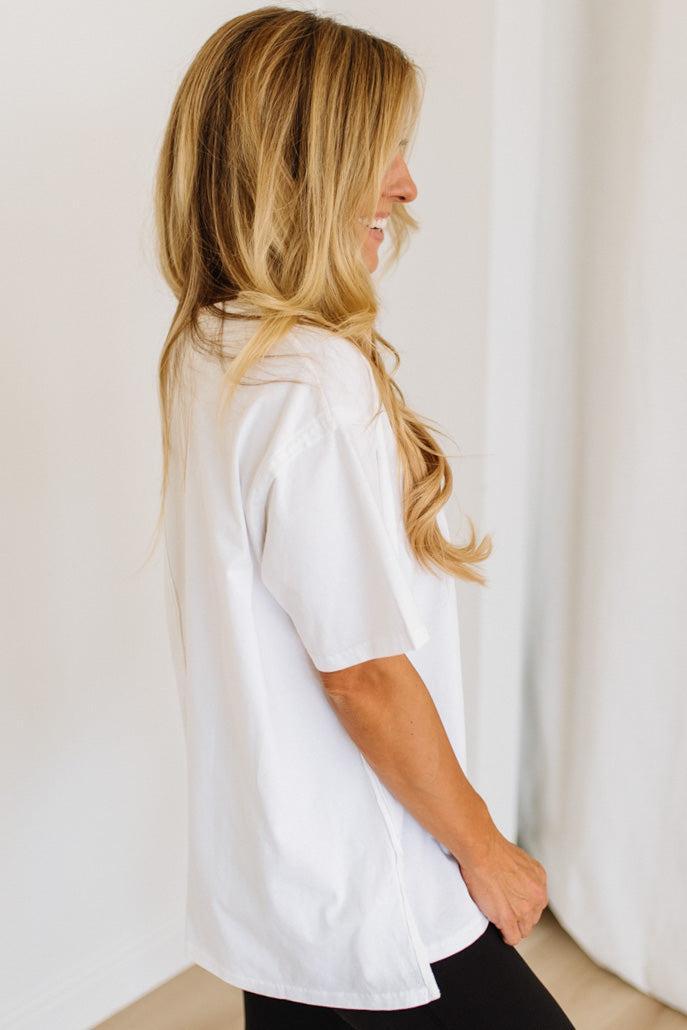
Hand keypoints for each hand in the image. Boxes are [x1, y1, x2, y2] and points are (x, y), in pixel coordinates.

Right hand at [456, 822, 548, 945]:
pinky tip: (499, 930)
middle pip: (532, 917)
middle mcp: (536, 896)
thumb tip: (515, 883)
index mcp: (539, 879)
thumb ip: (523, 875)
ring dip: (513, 927)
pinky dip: (506, 936)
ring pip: (524, 930)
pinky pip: (513, 938)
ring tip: (500, 920)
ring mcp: (524, 909)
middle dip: (520, 915)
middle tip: (505, 909)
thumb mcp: (519, 859)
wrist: (482, 851)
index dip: (524, 904)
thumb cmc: (492, 849)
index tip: (514, 904)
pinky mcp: (508, 919)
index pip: (537, 902)